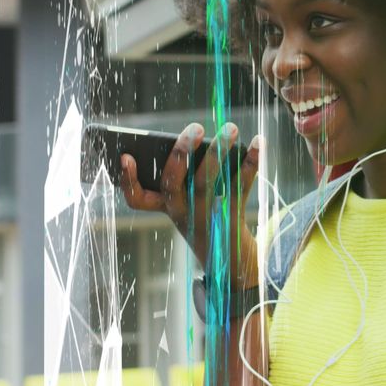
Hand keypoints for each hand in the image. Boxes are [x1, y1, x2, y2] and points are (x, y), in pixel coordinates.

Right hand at [119, 122, 261, 288]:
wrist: (228, 258)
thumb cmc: (205, 215)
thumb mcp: (191, 199)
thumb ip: (189, 172)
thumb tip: (205, 139)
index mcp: (165, 206)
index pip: (136, 199)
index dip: (128, 180)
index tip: (126, 156)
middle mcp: (181, 211)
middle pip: (172, 182)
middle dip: (180, 152)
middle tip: (194, 127)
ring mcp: (204, 215)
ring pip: (207, 180)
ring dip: (219, 151)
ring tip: (231, 127)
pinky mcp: (230, 216)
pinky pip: (240, 185)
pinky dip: (251, 161)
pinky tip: (259, 141)